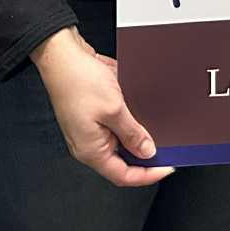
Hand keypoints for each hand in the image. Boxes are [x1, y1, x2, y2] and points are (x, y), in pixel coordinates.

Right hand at [30, 27, 174, 188]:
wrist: (61, 55)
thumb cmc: (77, 81)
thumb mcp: (114, 109)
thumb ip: (132, 133)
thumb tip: (147, 152)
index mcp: (90, 150)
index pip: (123, 176)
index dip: (147, 175)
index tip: (167, 167)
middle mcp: (88, 144)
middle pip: (122, 161)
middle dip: (145, 156)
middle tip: (167, 148)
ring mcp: (89, 129)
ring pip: (120, 142)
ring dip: (138, 136)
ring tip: (158, 129)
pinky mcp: (92, 114)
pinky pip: (115, 125)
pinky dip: (129, 121)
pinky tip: (141, 111)